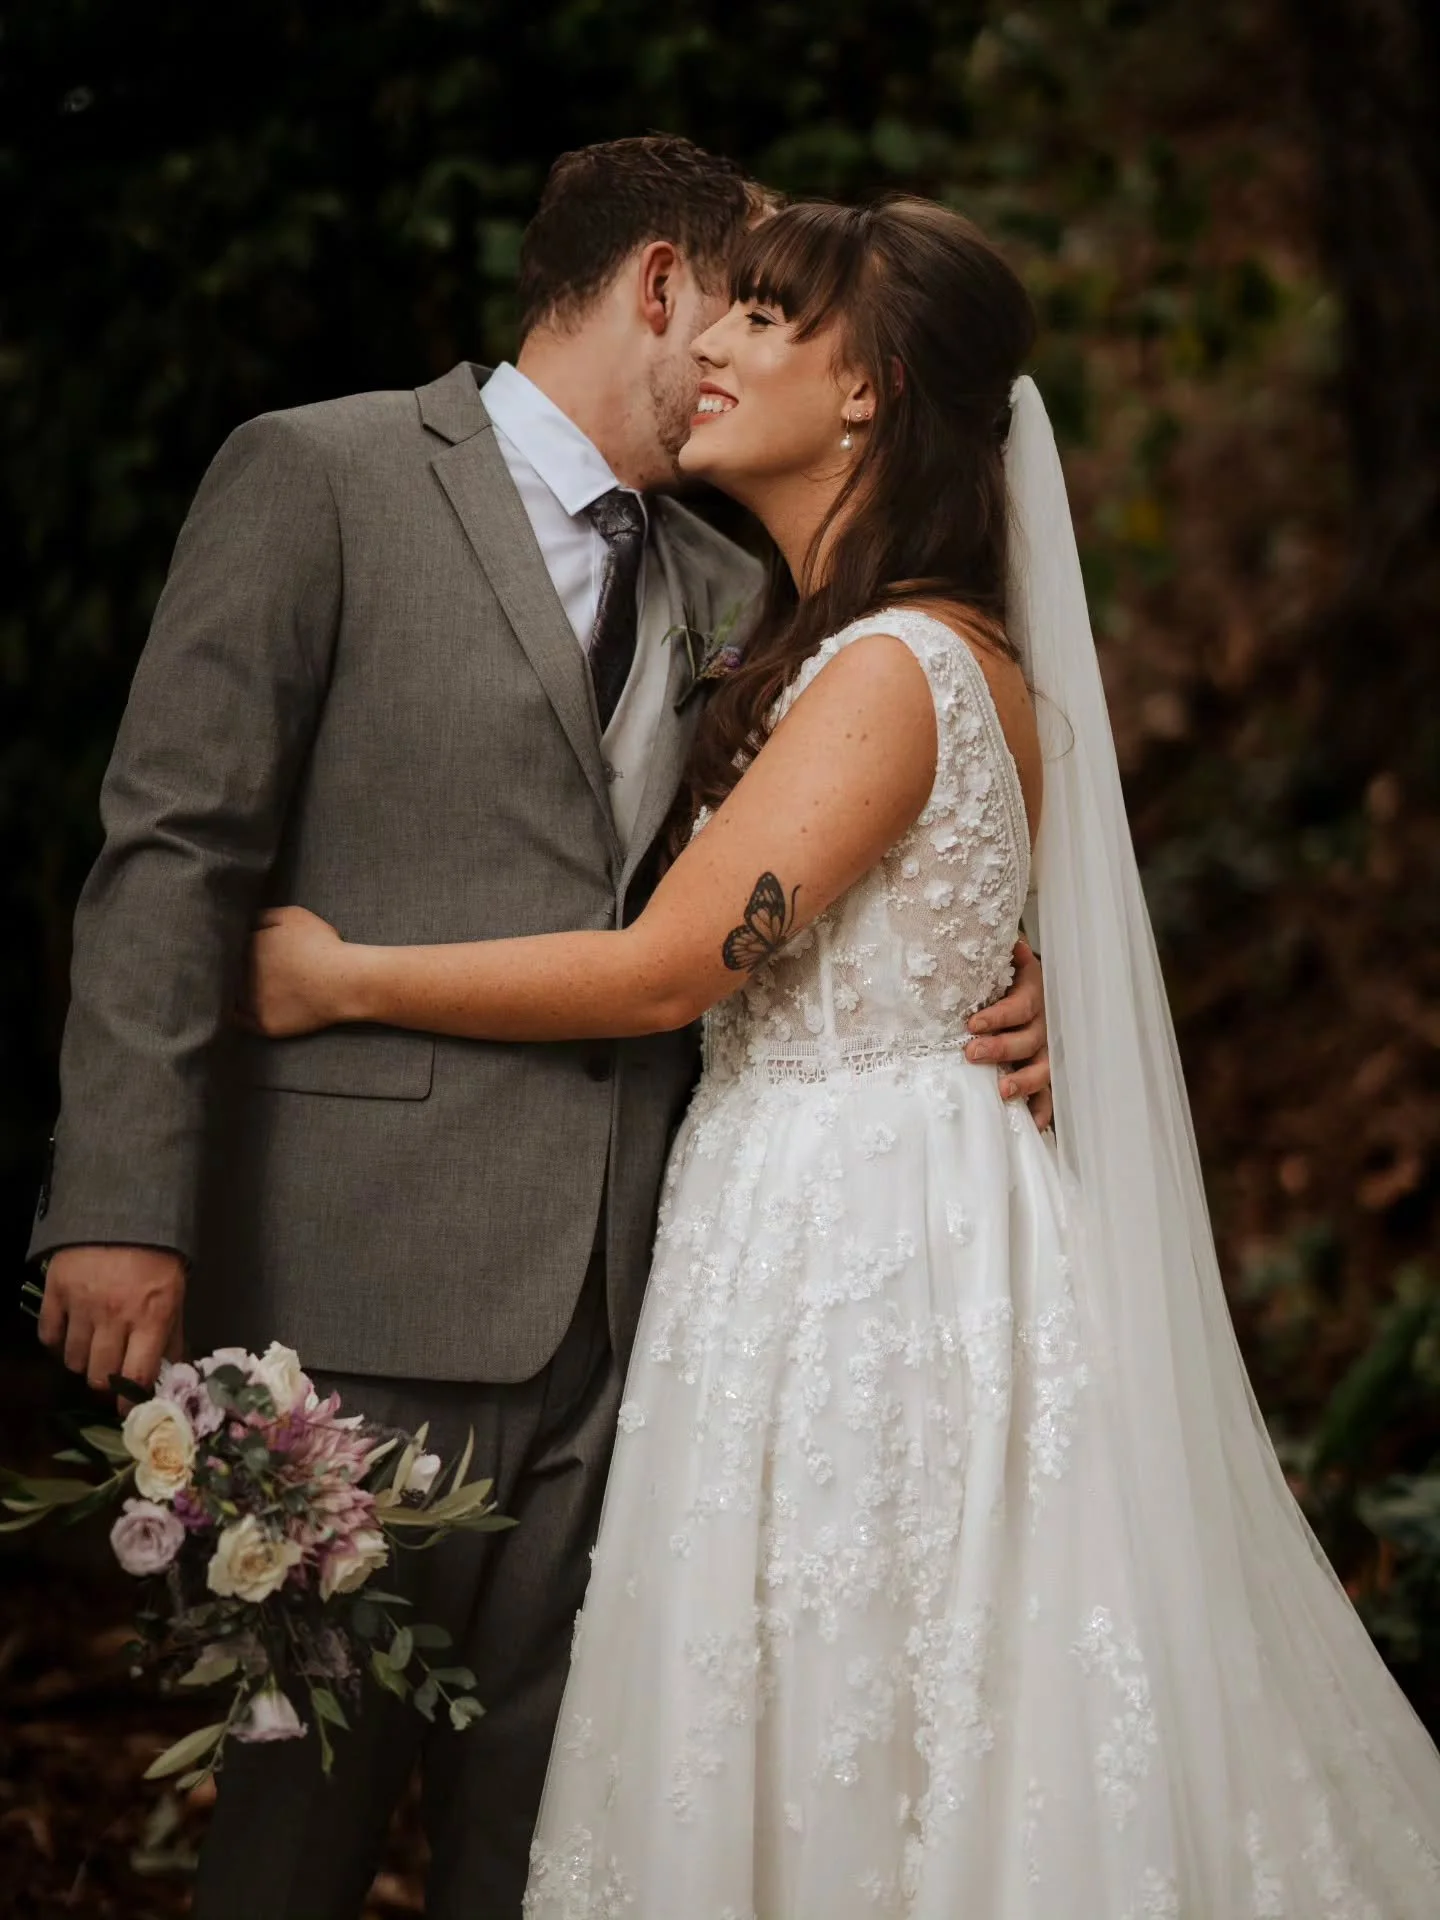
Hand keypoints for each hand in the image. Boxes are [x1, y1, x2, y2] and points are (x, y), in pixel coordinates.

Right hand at [38, 1245, 185, 1401]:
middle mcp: (116, 1316)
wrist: (124, 1210)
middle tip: (108, 1378)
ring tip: (92, 1352)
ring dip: (82, 1363)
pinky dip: (56, 1342)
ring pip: (72, 1360)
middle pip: (99, 1376)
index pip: (137, 1376)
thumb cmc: (157, 1257)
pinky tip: (69, 1335)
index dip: (129, 1401)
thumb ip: (173, 1335)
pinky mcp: (56, 1291)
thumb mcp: (176, 1294)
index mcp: (152, 1317)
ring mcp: (82, 1304)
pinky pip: (48, 1335)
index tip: (126, 1409)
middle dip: (105, 1384)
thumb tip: (174, 1372)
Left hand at [242, 905, 349, 1036]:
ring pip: (232, 996)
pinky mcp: (264, 1024)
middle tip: (252, 971)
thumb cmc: (323, 946)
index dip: (238, 950)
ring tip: (247, 989)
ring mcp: (253, 1002)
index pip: (231, 949)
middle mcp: (243, 975)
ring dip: (234, 992)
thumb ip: (264, 915)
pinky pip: (243, 1020)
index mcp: (248, 948)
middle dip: (235, 970)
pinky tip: (244, 1008)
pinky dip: (241, 1015)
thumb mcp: (293, 916)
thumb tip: (245, 920)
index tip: (248, 953)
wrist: (345, 981)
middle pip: (230, 972)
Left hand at [967, 937, 1052, 1130]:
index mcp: (1034, 995)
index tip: (972, 1024)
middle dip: (1002, 1049)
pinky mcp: (1043, 1071)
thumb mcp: (1003, 962)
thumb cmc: (1005, 977)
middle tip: (972, 1054)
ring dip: (1023, 1082)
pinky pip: (1048, 1094)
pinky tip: (1031, 1125)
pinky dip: (1041, 1110)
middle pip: (1029, 1040)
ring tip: (1000, 1091)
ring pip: (1043, 1069)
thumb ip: (1001, 955)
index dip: (999, 1017)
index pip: (1019, 1007)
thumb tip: (1013, 945)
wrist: (1030, 988)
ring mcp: (1046, 1051)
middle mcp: (1044, 1024)